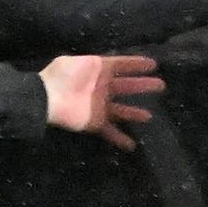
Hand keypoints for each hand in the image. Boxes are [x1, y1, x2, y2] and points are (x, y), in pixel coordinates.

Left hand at [40, 52, 162, 148]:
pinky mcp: (94, 122)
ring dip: (134, 113)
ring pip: (122, 110)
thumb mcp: (71, 60)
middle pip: (127, 86)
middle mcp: (102, 87)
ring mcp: (99, 106)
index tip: (153, 64)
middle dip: (143, 86)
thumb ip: (89, 61)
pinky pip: (110, 131)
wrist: (46, 98)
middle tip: (161, 85)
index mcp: (98, 70)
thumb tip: (100, 62)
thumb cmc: (59, 77)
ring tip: (149, 116)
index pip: (122, 65)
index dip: (136, 64)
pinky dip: (120, 139)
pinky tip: (132, 145)